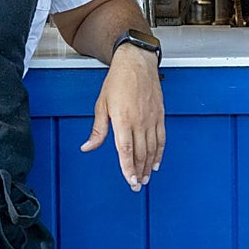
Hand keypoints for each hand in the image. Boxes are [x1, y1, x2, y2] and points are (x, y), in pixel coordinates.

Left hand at [81, 45, 165, 191]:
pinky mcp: (160, 115)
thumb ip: (98, 129)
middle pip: (141, 154)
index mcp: (123, 120)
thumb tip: (88, 147)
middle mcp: (139, 121)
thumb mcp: (102, 104)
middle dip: (138, 172)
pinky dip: (159, 153)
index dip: (128, 169)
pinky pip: (161, 138)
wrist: (137, 62)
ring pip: (152, 149)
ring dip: (148, 166)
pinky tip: (156, 162)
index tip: (130, 181)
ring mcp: (152, 119)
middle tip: (136, 185)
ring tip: (145, 178)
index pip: (126, 151)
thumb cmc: (118, 80)